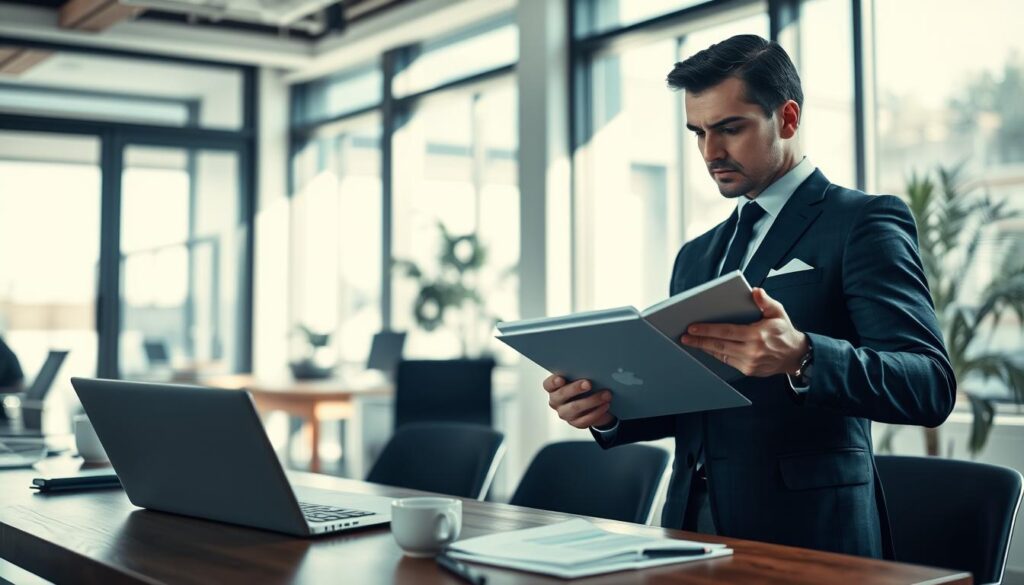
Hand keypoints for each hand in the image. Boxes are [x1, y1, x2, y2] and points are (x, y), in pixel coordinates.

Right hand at [542, 374, 614, 428]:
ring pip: (575, 408)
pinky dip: (597, 412)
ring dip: (592, 400)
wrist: (593, 403)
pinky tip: (605, 405)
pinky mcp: (575, 423)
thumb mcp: (580, 378)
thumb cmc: (584, 386)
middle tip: (589, 384)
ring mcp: (565, 413)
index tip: (561, 379)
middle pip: (562, 395)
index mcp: (554, 388)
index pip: (549, 384)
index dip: (553, 382)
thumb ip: (580, 374)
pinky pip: (585, 420)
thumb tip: (591, 368)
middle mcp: (556, 401)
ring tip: (605, 395)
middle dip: (575, 389)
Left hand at [680, 287, 808, 376]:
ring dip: (705, 348)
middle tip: (684, 337)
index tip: (692, 328)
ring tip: (691, 342)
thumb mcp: (778, 313)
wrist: (795, 356)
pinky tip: (707, 348)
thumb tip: (755, 291)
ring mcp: (750, 363)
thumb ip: (766, 302)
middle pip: (719, 345)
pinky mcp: (748, 370)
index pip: (727, 332)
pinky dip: (716, 354)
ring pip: (721, 354)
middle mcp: (752, 351)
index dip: (707, 330)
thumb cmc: (784, 331)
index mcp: (758, 335)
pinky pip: (727, 361)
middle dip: (700, 341)